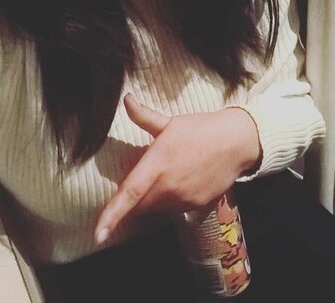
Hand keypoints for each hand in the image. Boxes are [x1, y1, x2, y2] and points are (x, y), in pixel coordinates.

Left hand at [94, 93, 260, 243]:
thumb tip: (126, 99)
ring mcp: (183, 199)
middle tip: (141, 176)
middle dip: (133, 198)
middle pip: (139, 204)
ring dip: (151, 198)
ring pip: (155, 208)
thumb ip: (143, 115)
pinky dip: (169, 200)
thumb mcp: (170, 122)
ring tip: (164, 174)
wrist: (236, 142)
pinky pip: (173, 209)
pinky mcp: (196, 206)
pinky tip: (179, 180)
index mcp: (157, 164)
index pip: (130, 193)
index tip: (98, 234)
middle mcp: (168, 186)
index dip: (112, 214)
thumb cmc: (200, 129)